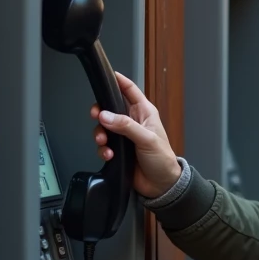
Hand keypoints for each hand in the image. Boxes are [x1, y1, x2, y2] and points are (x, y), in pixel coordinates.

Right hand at [91, 71, 180, 197]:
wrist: (161, 185)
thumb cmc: (163, 160)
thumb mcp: (147, 139)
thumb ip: (126, 126)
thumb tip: (106, 115)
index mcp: (145, 113)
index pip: (130, 90)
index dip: (118, 81)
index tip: (106, 75)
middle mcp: (133, 121)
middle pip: (110, 108)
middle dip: (100, 112)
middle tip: (96, 116)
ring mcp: (125, 135)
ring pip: (103, 127)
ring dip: (100, 135)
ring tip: (104, 143)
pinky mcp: (118, 149)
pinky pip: (103, 144)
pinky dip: (102, 149)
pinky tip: (109, 155)